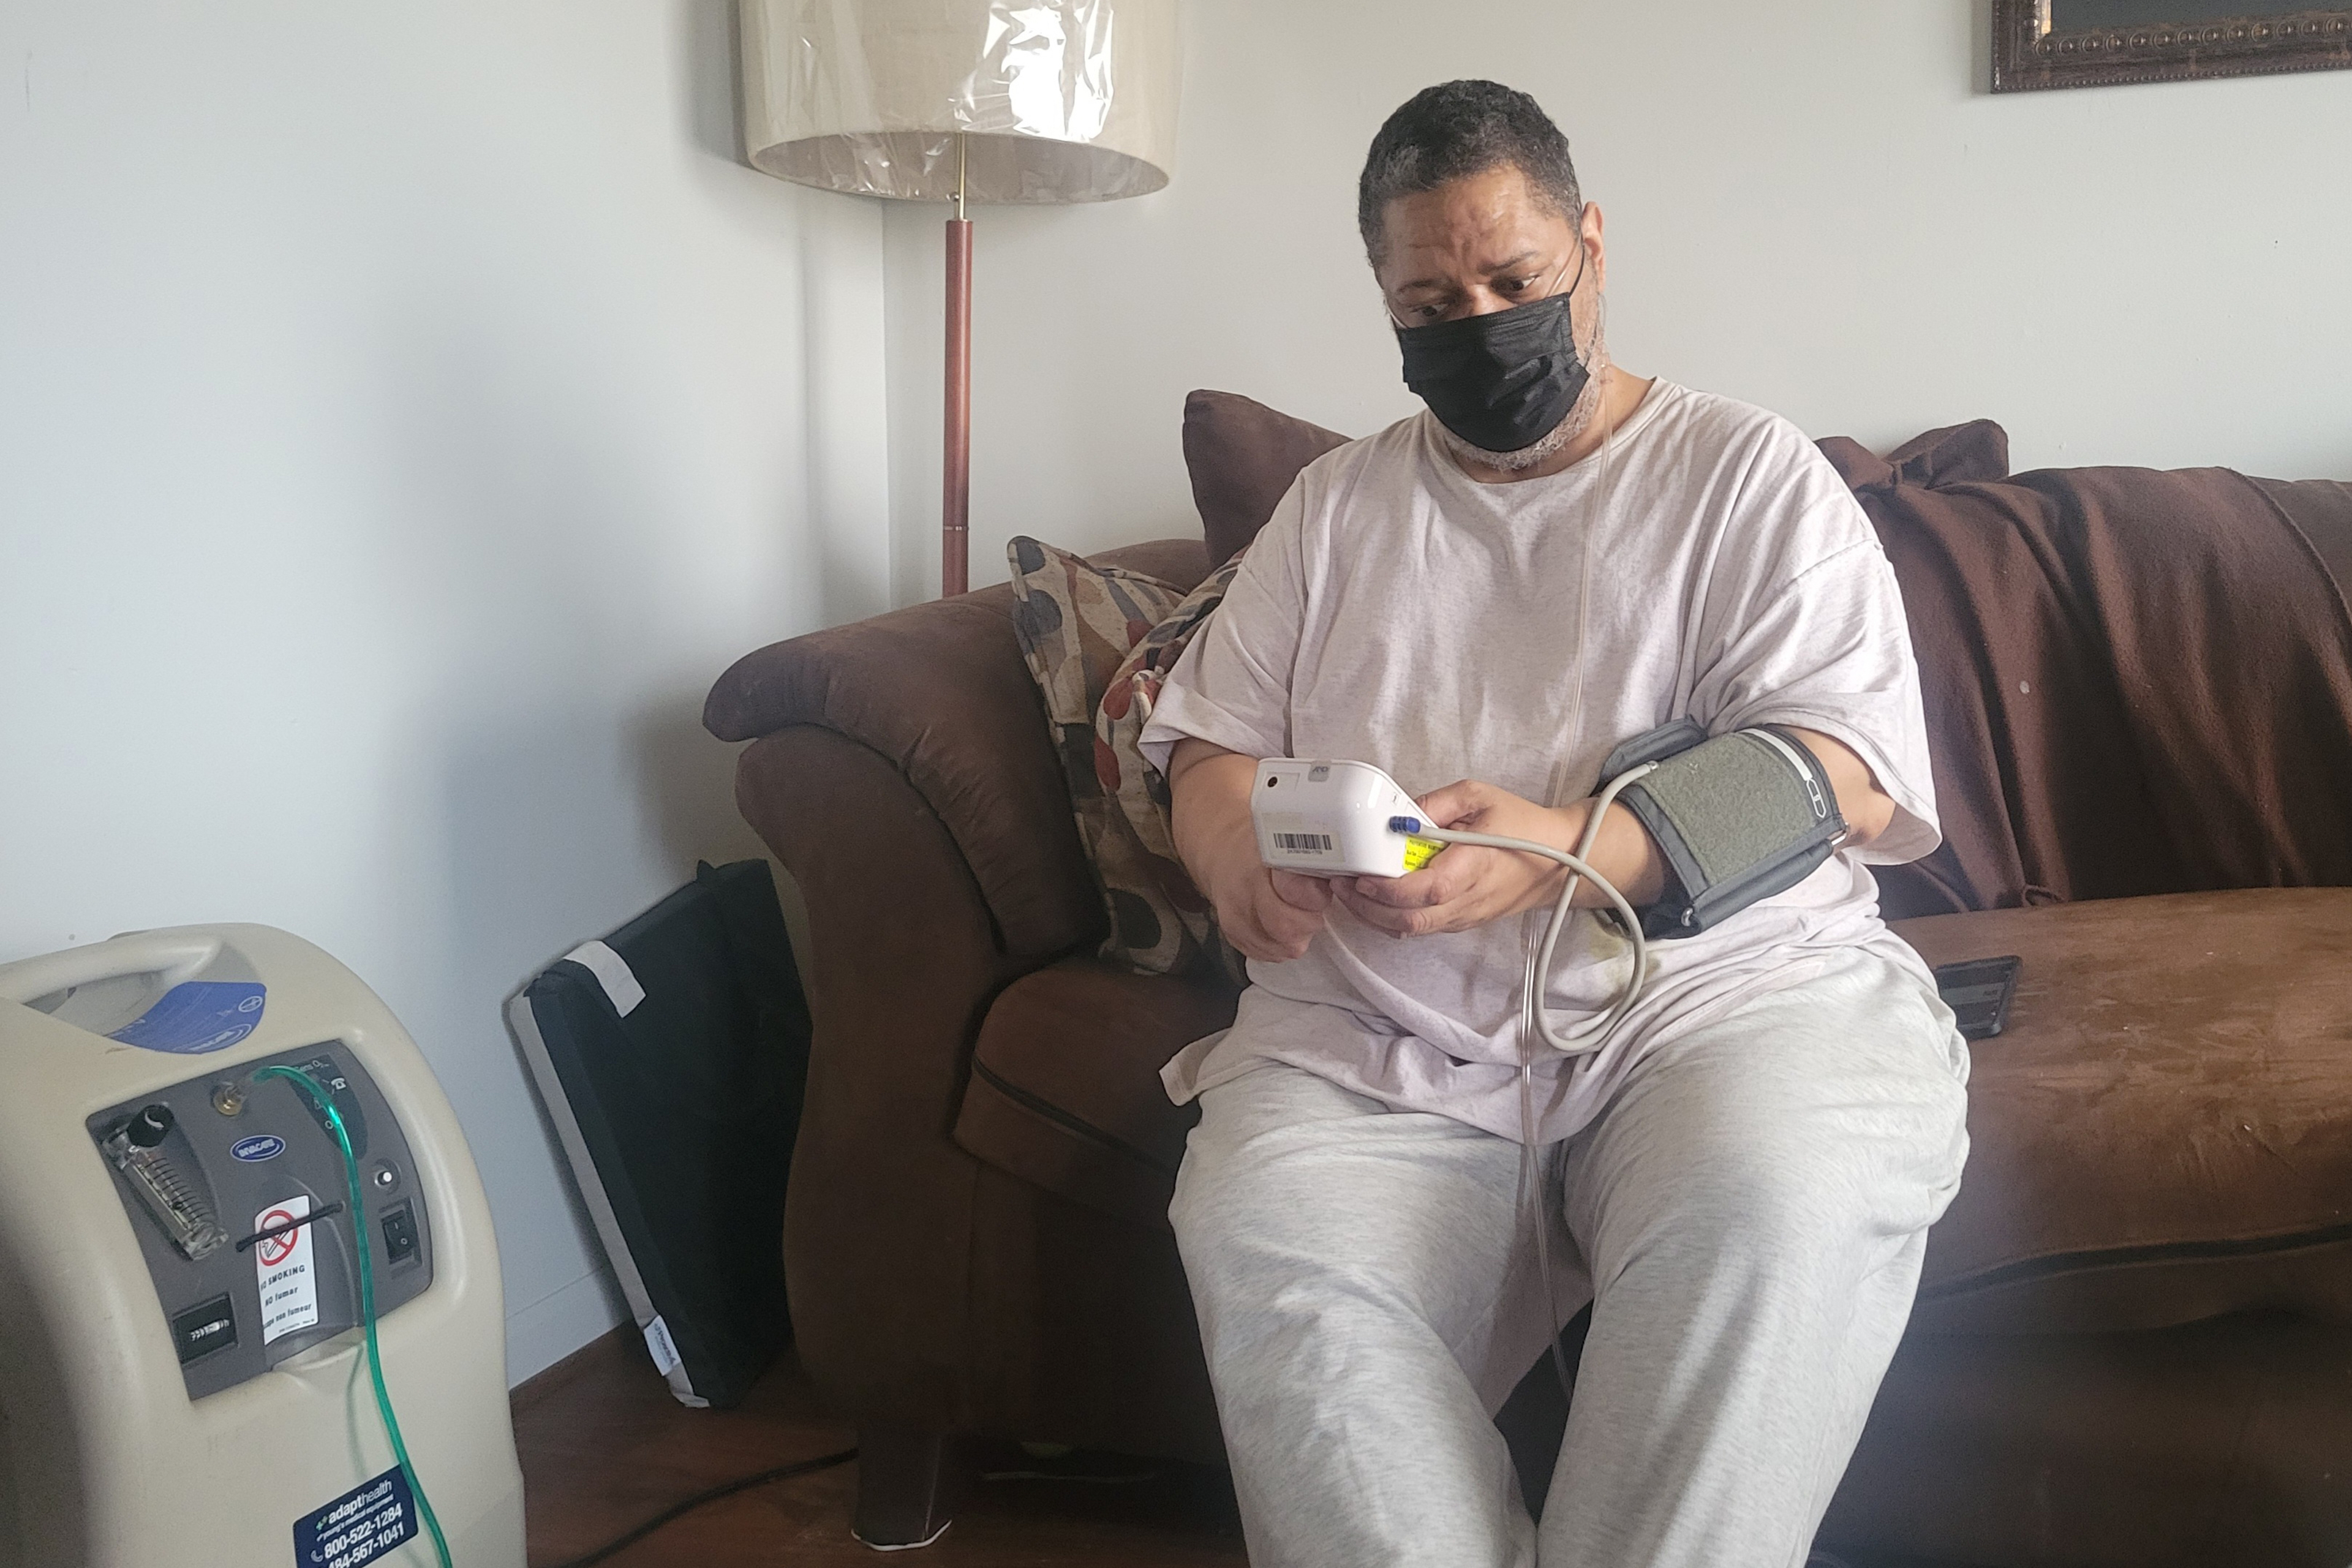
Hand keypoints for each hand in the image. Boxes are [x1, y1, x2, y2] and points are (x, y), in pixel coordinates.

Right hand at [1168, 741, 1333, 962]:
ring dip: (1296, 935)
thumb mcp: (1291, 831)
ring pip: (1278, 945)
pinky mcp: (1232, 931)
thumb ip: (1320, 848)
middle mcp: (1246, 885)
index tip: (1321, 887)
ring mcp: (1236, 911)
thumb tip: (1361, 862)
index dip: (1313, 895)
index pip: (1294, 889)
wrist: (1221, 845)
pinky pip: (1265, 953)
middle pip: (1286, 926)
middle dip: (1308, 921)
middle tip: (1313, 907)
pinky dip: (1279, 944)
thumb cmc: (1265, 842)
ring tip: (1298, 915)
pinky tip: (1281, 926)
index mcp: (1265, 856)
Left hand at [1334, 780, 1591, 936]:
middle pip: (1411, 921)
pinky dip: (1391, 919)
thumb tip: (1398, 815)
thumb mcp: (1479, 795)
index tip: (1361, 876)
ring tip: (1349, 891)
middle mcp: (1469, 899)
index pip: (1428, 891)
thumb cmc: (1520, 825)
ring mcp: (1464, 916)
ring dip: (1374, 917)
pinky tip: (1374, 899)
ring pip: (1412, 930)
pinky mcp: (1461, 922)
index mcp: (1476, 866)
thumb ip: (1436, 802)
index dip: (1389, 890)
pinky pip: (1421, 928)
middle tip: (1341, 883)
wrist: (1558, 862)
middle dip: (1368, 908)